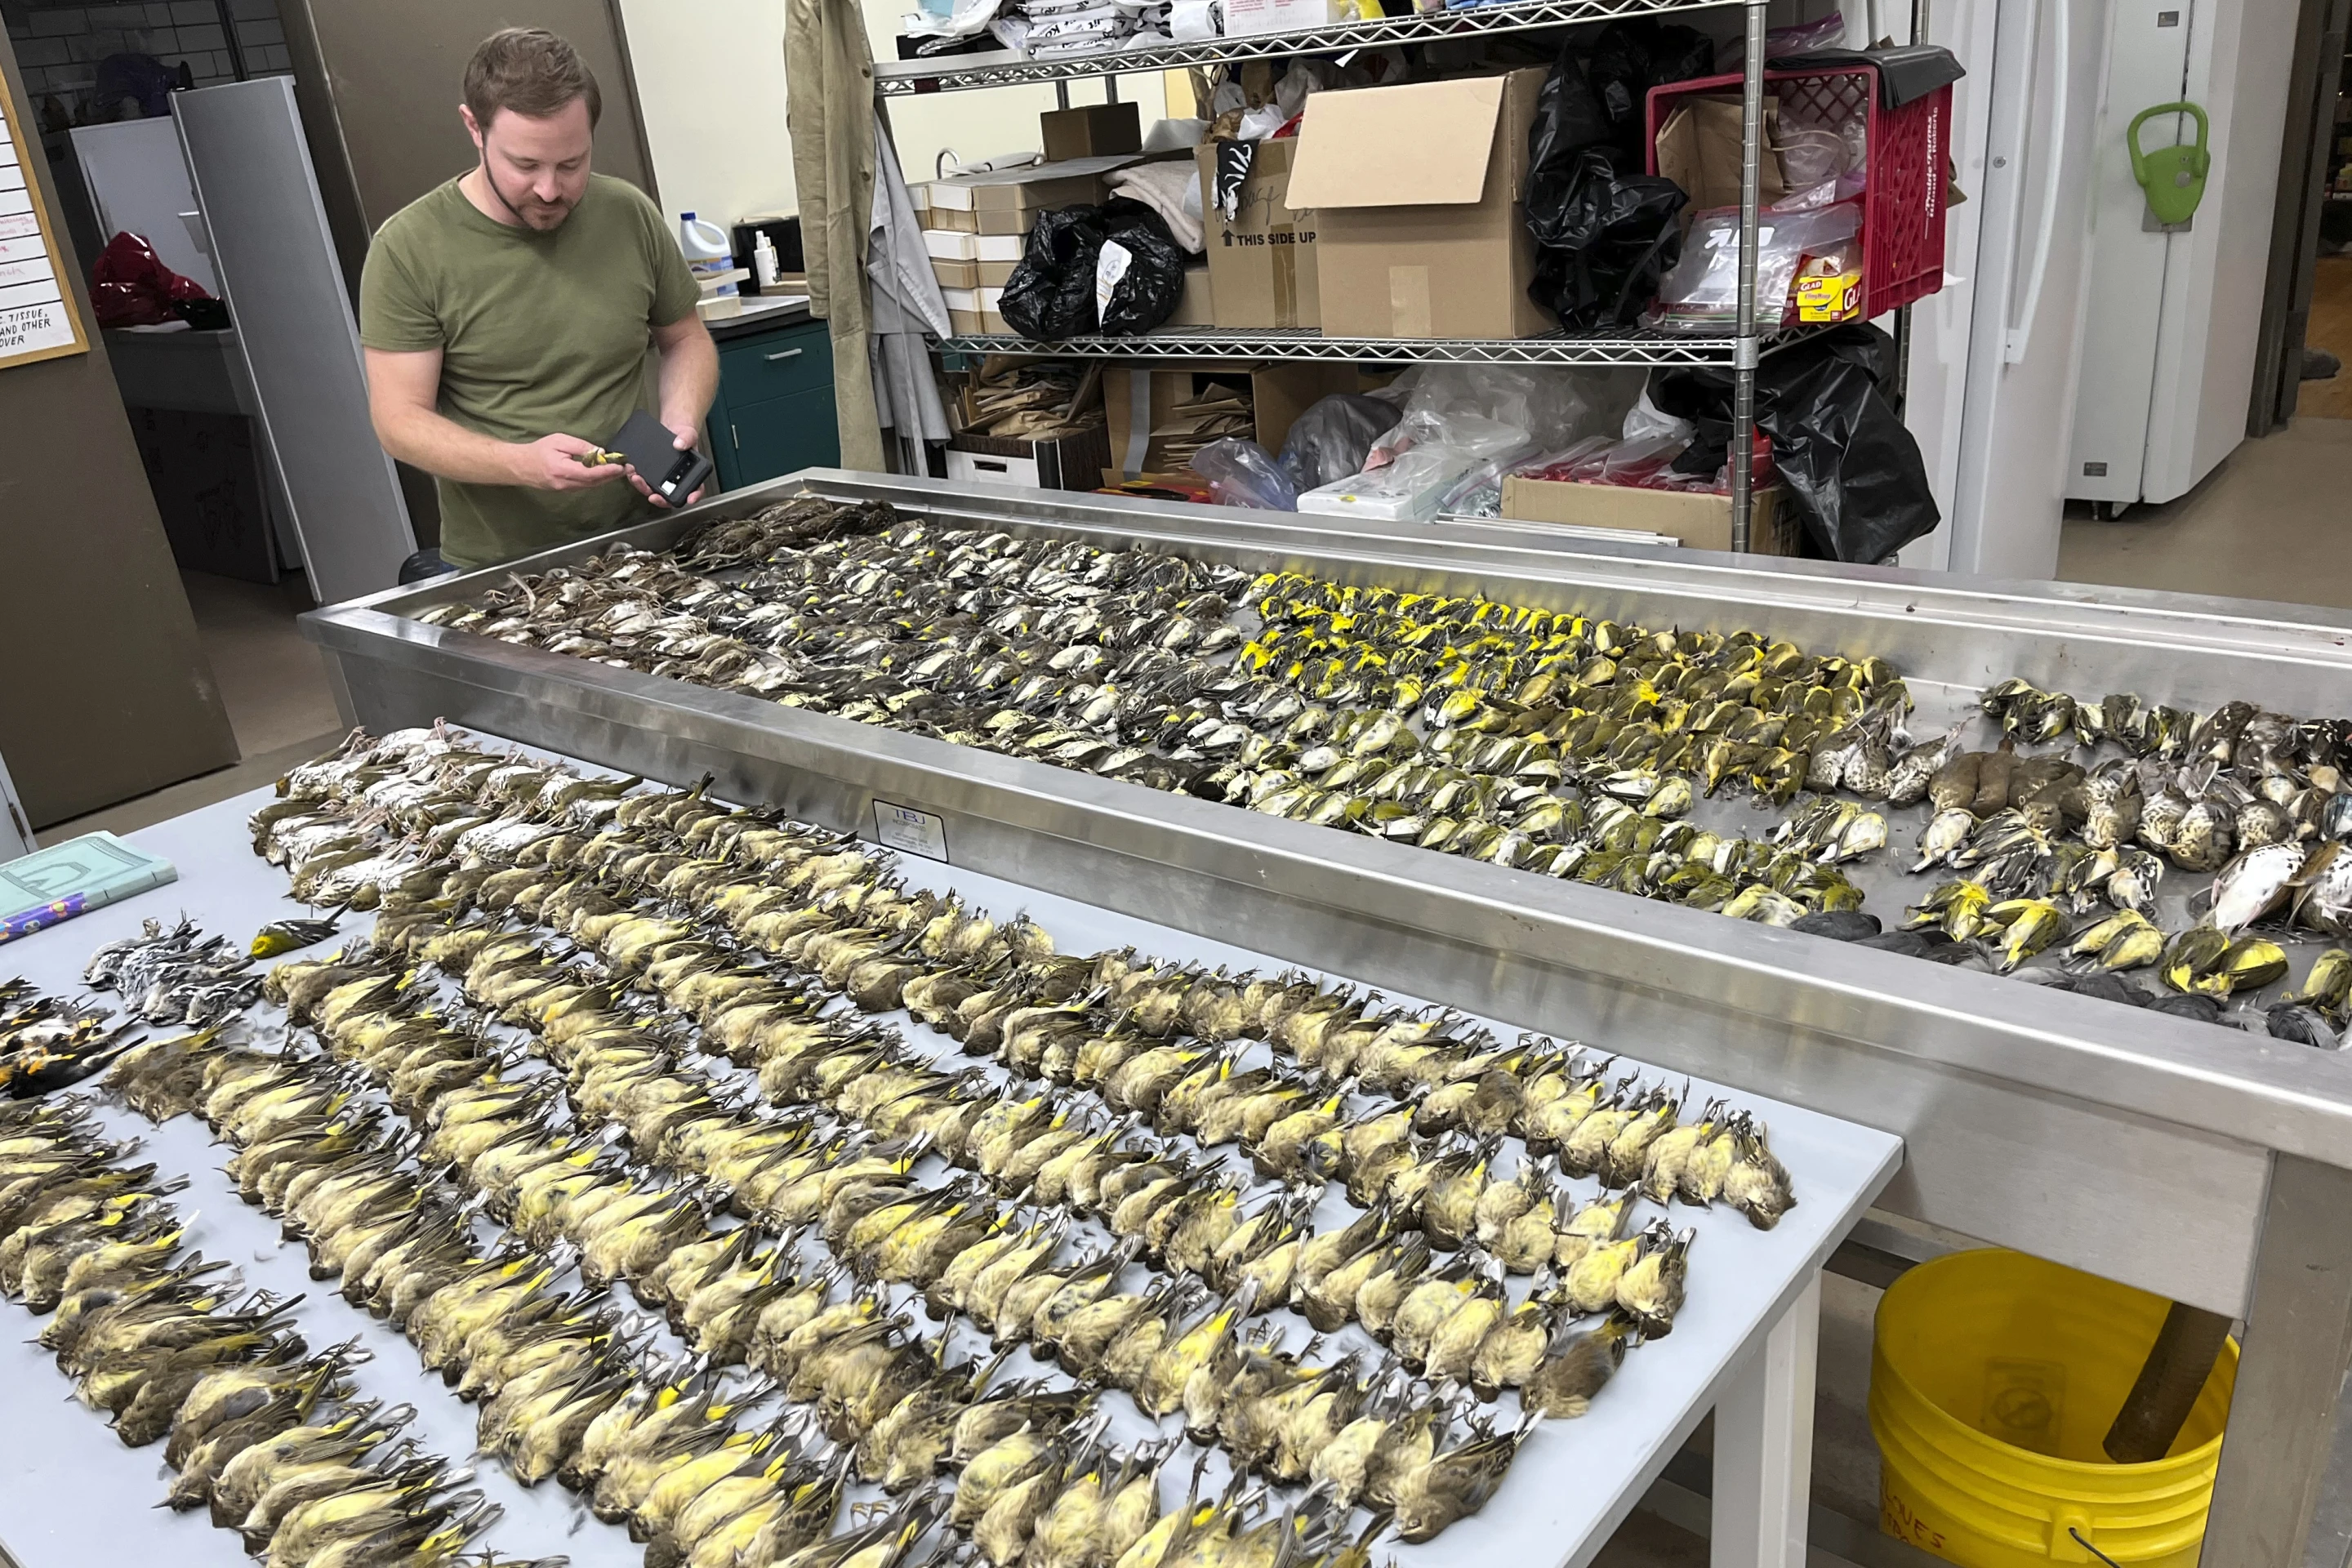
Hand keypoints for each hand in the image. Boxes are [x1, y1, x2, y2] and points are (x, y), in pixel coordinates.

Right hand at [514, 432, 628, 490]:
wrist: (520, 466)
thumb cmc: (539, 450)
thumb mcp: (560, 441)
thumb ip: (580, 447)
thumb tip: (599, 453)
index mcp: (563, 470)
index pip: (590, 473)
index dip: (607, 471)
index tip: (621, 467)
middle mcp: (566, 484)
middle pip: (594, 483)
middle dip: (612, 476)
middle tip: (627, 469)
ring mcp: (565, 490)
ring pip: (591, 486)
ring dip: (606, 479)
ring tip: (619, 471)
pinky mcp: (565, 491)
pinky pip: (585, 486)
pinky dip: (596, 481)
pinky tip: (604, 474)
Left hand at [630, 421, 705, 508]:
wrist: (671, 428)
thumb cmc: (683, 435)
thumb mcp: (688, 434)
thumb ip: (687, 438)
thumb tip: (679, 444)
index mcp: (691, 474)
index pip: (696, 489)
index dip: (694, 496)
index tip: (690, 499)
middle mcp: (677, 480)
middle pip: (670, 496)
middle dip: (660, 498)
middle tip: (653, 496)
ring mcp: (663, 478)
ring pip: (654, 491)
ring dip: (644, 488)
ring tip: (636, 478)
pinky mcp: (651, 474)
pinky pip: (644, 481)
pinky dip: (636, 478)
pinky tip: (631, 470)